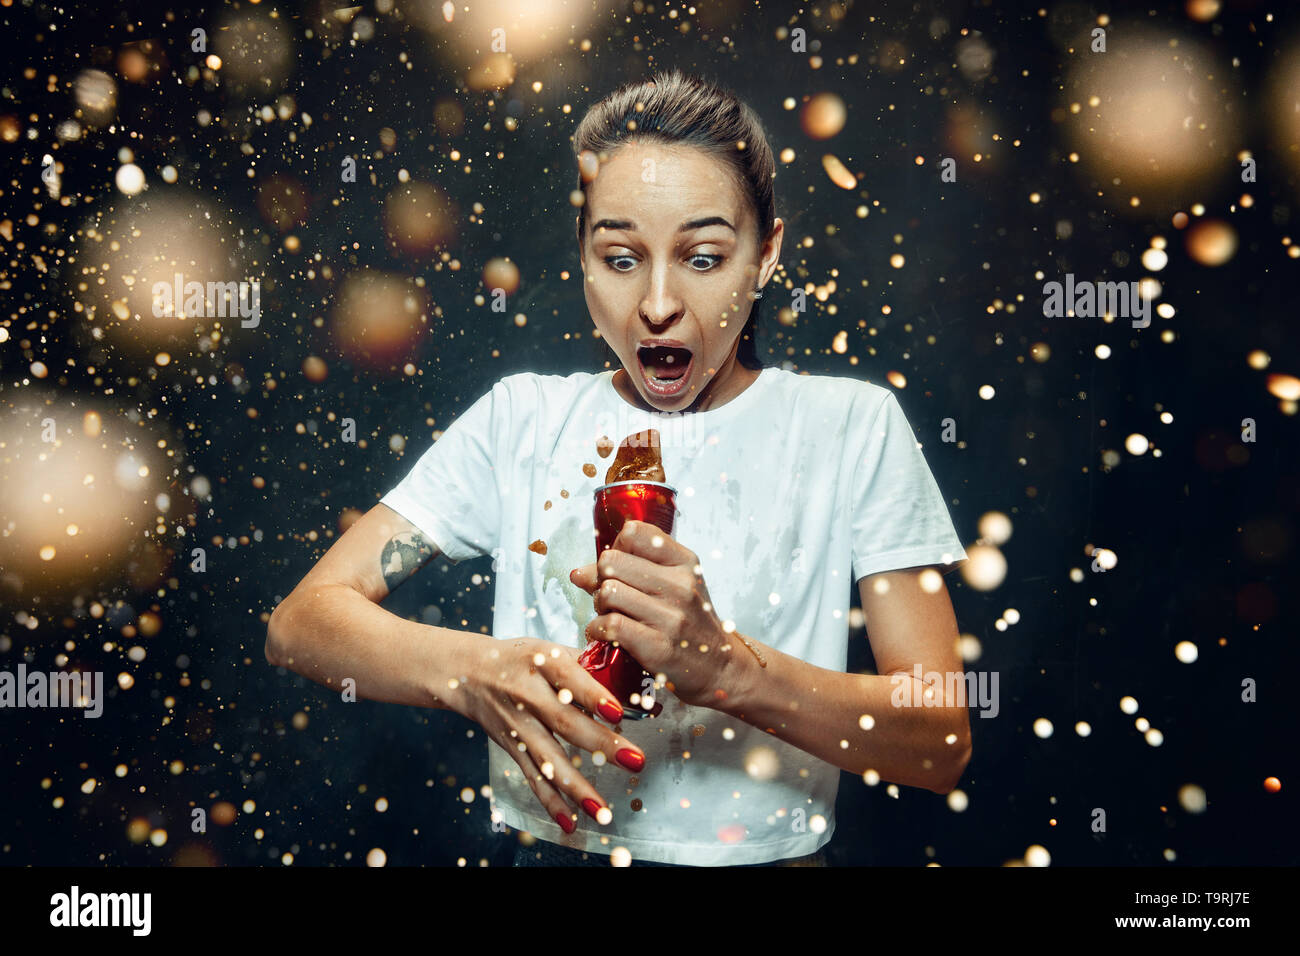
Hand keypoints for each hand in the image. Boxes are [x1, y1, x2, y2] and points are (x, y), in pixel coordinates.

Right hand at [455, 636, 647, 833]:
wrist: (467, 674)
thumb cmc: (518, 659)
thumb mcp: (548, 649)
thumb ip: (585, 665)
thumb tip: (630, 682)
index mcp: (542, 663)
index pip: (569, 677)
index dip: (593, 695)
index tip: (618, 712)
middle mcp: (528, 695)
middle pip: (566, 722)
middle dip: (602, 744)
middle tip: (635, 760)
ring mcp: (519, 725)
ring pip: (549, 759)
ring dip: (578, 787)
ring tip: (603, 810)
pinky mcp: (512, 748)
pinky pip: (533, 778)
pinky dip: (551, 802)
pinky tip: (570, 821)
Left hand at [569, 519, 737, 708]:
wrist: (719, 667)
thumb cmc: (689, 623)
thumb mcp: (671, 586)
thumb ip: (627, 572)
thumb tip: (578, 573)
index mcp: (684, 562)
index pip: (633, 532)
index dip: (616, 548)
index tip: (620, 568)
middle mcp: (680, 584)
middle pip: (611, 562)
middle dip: (601, 580)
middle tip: (610, 598)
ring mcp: (671, 616)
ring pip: (607, 592)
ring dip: (598, 607)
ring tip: (609, 616)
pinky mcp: (659, 646)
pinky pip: (610, 625)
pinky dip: (597, 630)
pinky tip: (605, 635)